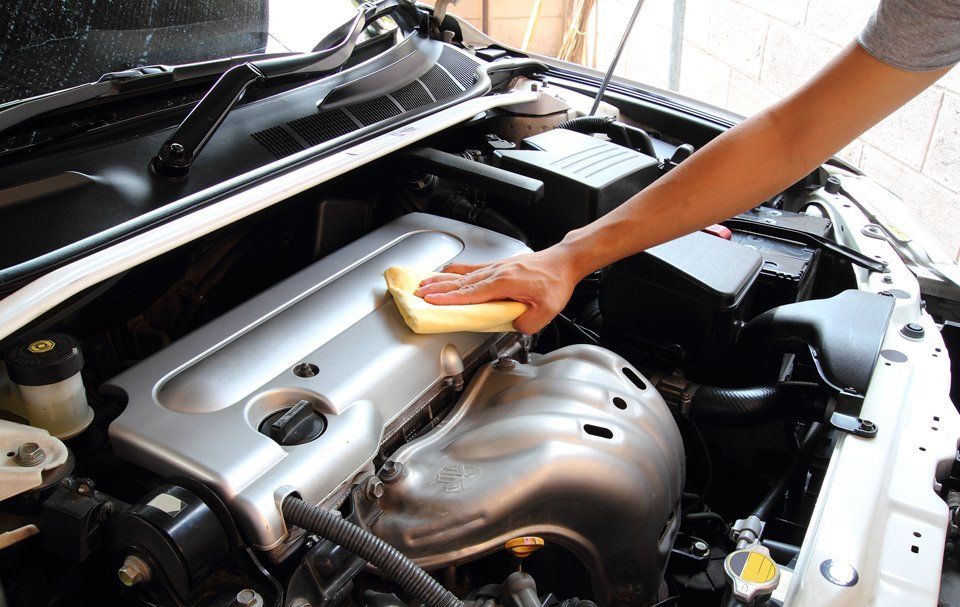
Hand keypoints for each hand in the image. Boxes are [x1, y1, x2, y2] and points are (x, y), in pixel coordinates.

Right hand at [414, 245, 584, 333]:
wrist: (564, 261)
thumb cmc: (556, 281)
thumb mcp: (546, 311)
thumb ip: (526, 323)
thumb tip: (512, 326)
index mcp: (505, 283)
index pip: (471, 293)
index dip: (450, 299)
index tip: (432, 301)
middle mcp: (497, 272)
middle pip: (461, 282)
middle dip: (438, 288)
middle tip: (418, 293)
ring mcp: (497, 267)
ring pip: (463, 274)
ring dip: (442, 279)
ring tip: (424, 282)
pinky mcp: (499, 265)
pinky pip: (472, 267)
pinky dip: (456, 270)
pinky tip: (447, 271)